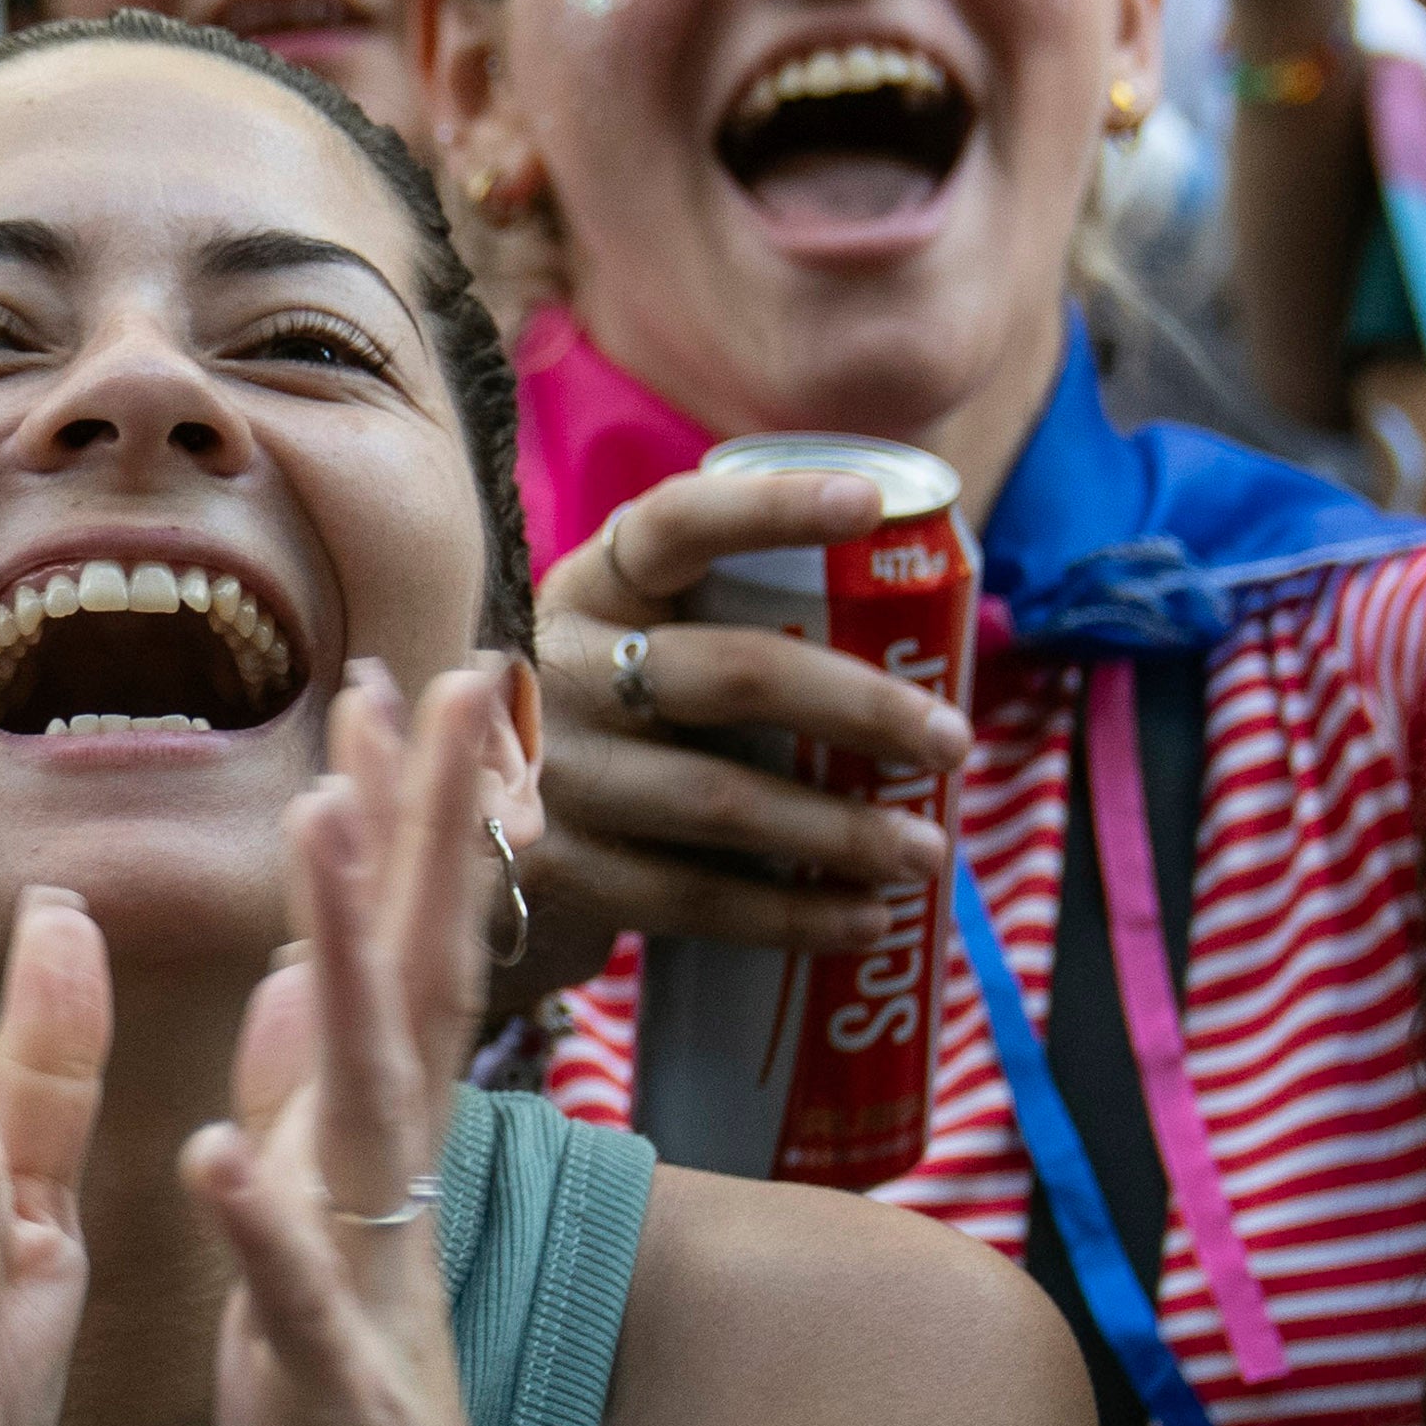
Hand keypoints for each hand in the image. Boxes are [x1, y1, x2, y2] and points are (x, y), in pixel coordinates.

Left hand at [190, 658, 561, 1425]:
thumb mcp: (324, 1260)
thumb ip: (321, 1120)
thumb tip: (319, 978)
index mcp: (369, 1178)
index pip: (396, 968)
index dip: (399, 828)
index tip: (395, 683)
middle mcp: (388, 1212)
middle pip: (414, 988)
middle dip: (418, 832)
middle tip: (436, 681)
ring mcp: (370, 1300)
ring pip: (364, 1108)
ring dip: (349, 961)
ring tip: (317, 823)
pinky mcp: (330, 1408)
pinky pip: (294, 1306)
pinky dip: (264, 1229)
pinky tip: (222, 1152)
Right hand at [518, 464, 968, 985]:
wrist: (474, 840)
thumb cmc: (611, 725)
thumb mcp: (633, 648)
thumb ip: (727, 626)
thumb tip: (928, 633)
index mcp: (595, 587)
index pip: (678, 523)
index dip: (772, 508)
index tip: (870, 507)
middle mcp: (562, 667)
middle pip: (733, 674)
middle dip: (861, 708)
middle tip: (952, 743)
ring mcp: (551, 774)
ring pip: (721, 800)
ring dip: (841, 831)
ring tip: (927, 851)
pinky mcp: (558, 871)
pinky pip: (694, 895)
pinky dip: (791, 914)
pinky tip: (864, 918)